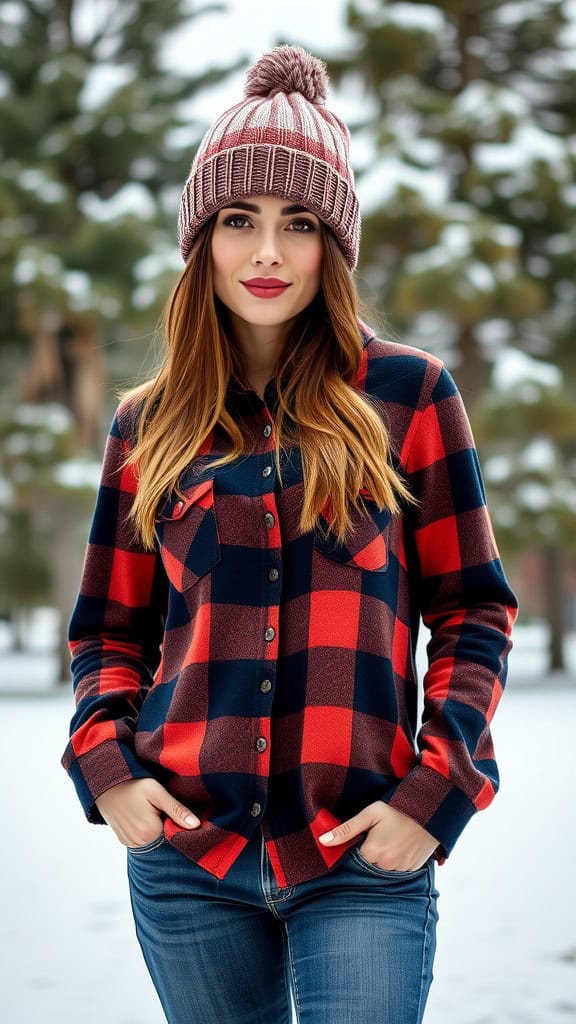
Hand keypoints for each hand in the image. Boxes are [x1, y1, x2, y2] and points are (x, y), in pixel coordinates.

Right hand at [95, 778, 200, 847]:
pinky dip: (143, 828)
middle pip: (163, 835)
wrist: (105, 784)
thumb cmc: (133, 784)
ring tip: (147, 808)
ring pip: (153, 837)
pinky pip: (141, 838)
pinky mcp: (124, 840)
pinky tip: (139, 814)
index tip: (168, 805)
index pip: (174, 830)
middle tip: (156, 804)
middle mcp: (139, 842)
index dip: (175, 817)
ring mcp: (130, 843)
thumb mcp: (157, 792)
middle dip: (164, 821)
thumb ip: (177, 810)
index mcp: (149, 832)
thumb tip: (197, 825)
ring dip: (154, 825)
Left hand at [318, 800, 437, 870]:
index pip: (354, 858)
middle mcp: (387, 866)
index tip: (363, 835)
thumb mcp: (370, 814)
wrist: (431, 809)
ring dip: (383, 858)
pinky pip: (398, 870)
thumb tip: (322, 841)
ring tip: (391, 837)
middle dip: (370, 853)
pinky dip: (397, 860)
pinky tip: (400, 844)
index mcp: (373, 853)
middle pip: (368, 865)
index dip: (356, 847)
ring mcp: (402, 869)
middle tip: (378, 835)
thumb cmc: (398, 808)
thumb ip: (346, 829)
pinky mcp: (414, 869)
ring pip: (383, 868)